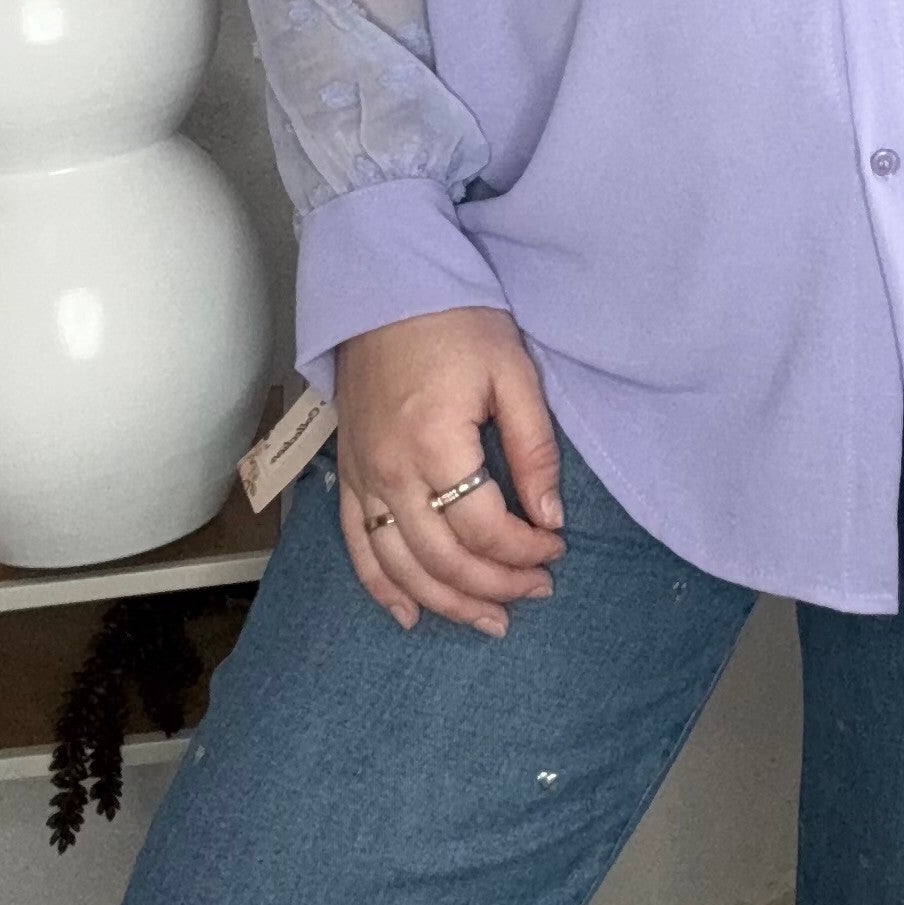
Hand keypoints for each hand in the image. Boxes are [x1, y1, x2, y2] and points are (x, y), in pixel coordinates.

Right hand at [333, 307, 566, 636]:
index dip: (525, 550)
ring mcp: (361, 475)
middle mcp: (390, 470)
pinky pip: (358, 545)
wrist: (386, 285)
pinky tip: (411, 615)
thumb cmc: (456, 320)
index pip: (484, 527)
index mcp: (435, 443)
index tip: (557, 548)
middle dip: (495, 585)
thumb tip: (550, 517)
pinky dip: (382, 587)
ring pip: (400, 566)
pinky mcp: (346, 472)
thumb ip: (534, 449)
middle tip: (537, 590)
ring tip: (490, 619)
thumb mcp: (513, 373)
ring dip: (447, 602)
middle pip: (442, 559)